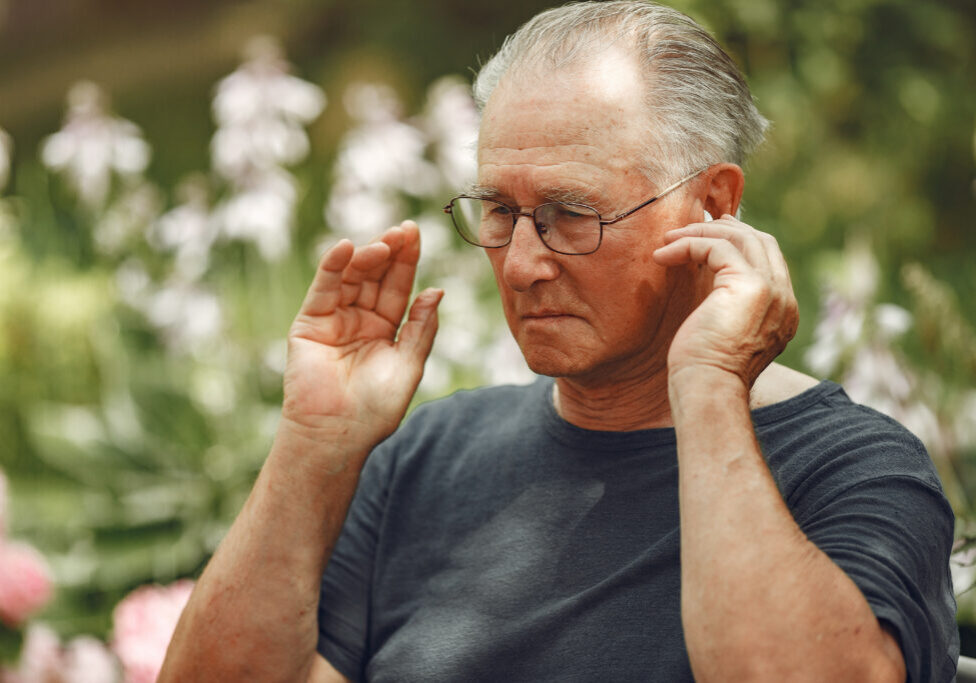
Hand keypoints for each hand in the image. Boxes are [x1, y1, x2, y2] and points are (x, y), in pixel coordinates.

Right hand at [282, 221, 441, 451]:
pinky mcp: (309, 324)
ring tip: (382, 244)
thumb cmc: (376, 408)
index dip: (406, 260)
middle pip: (375, 276)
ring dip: (365, 257)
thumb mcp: (409, 365)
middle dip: (388, 252)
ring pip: (350, 278)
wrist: (338, 434)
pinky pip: (322, 290)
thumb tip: (436, 290)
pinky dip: (331, 267)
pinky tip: (346, 248)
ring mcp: (334, 320)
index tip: (415, 232)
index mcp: (386, 329)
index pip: (398, 286)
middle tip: (402, 230)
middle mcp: (360, 320)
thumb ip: (421, 327)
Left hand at [652, 214, 797, 386]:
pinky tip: (662, 256)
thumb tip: (708, 285)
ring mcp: (772, 290)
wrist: (708, 391)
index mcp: (784, 312)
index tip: (708, 235)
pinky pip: (717, 247)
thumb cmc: (704, 373)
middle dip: (724, 229)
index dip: (739, 241)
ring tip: (667, 241)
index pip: (768, 259)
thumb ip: (726, 307)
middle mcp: (785, 299)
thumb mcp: (722, 333)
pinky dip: (687, 245)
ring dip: (700, 233)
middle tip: (689, 226)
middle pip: (760, 241)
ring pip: (741, 238)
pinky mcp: (750, 285)